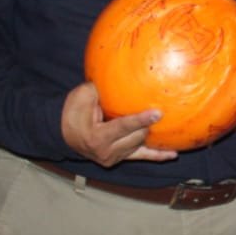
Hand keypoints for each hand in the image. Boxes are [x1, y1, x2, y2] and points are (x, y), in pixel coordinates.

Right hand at [60, 81, 177, 166]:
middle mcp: (107, 151)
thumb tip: (119, 76)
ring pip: (141, 144)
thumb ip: (98, 89)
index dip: (141, 119)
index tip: (158, 113)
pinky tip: (173, 155)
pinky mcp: (120, 158)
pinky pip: (142, 157)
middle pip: (137, 137)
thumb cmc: (72, 113)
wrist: (62, 134)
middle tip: (161, 111)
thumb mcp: (81, 97)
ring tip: (170, 123)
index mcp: (98, 137)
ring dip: (150, 133)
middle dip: (147, 124)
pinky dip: (158, 156)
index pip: (124, 127)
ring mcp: (114, 157)